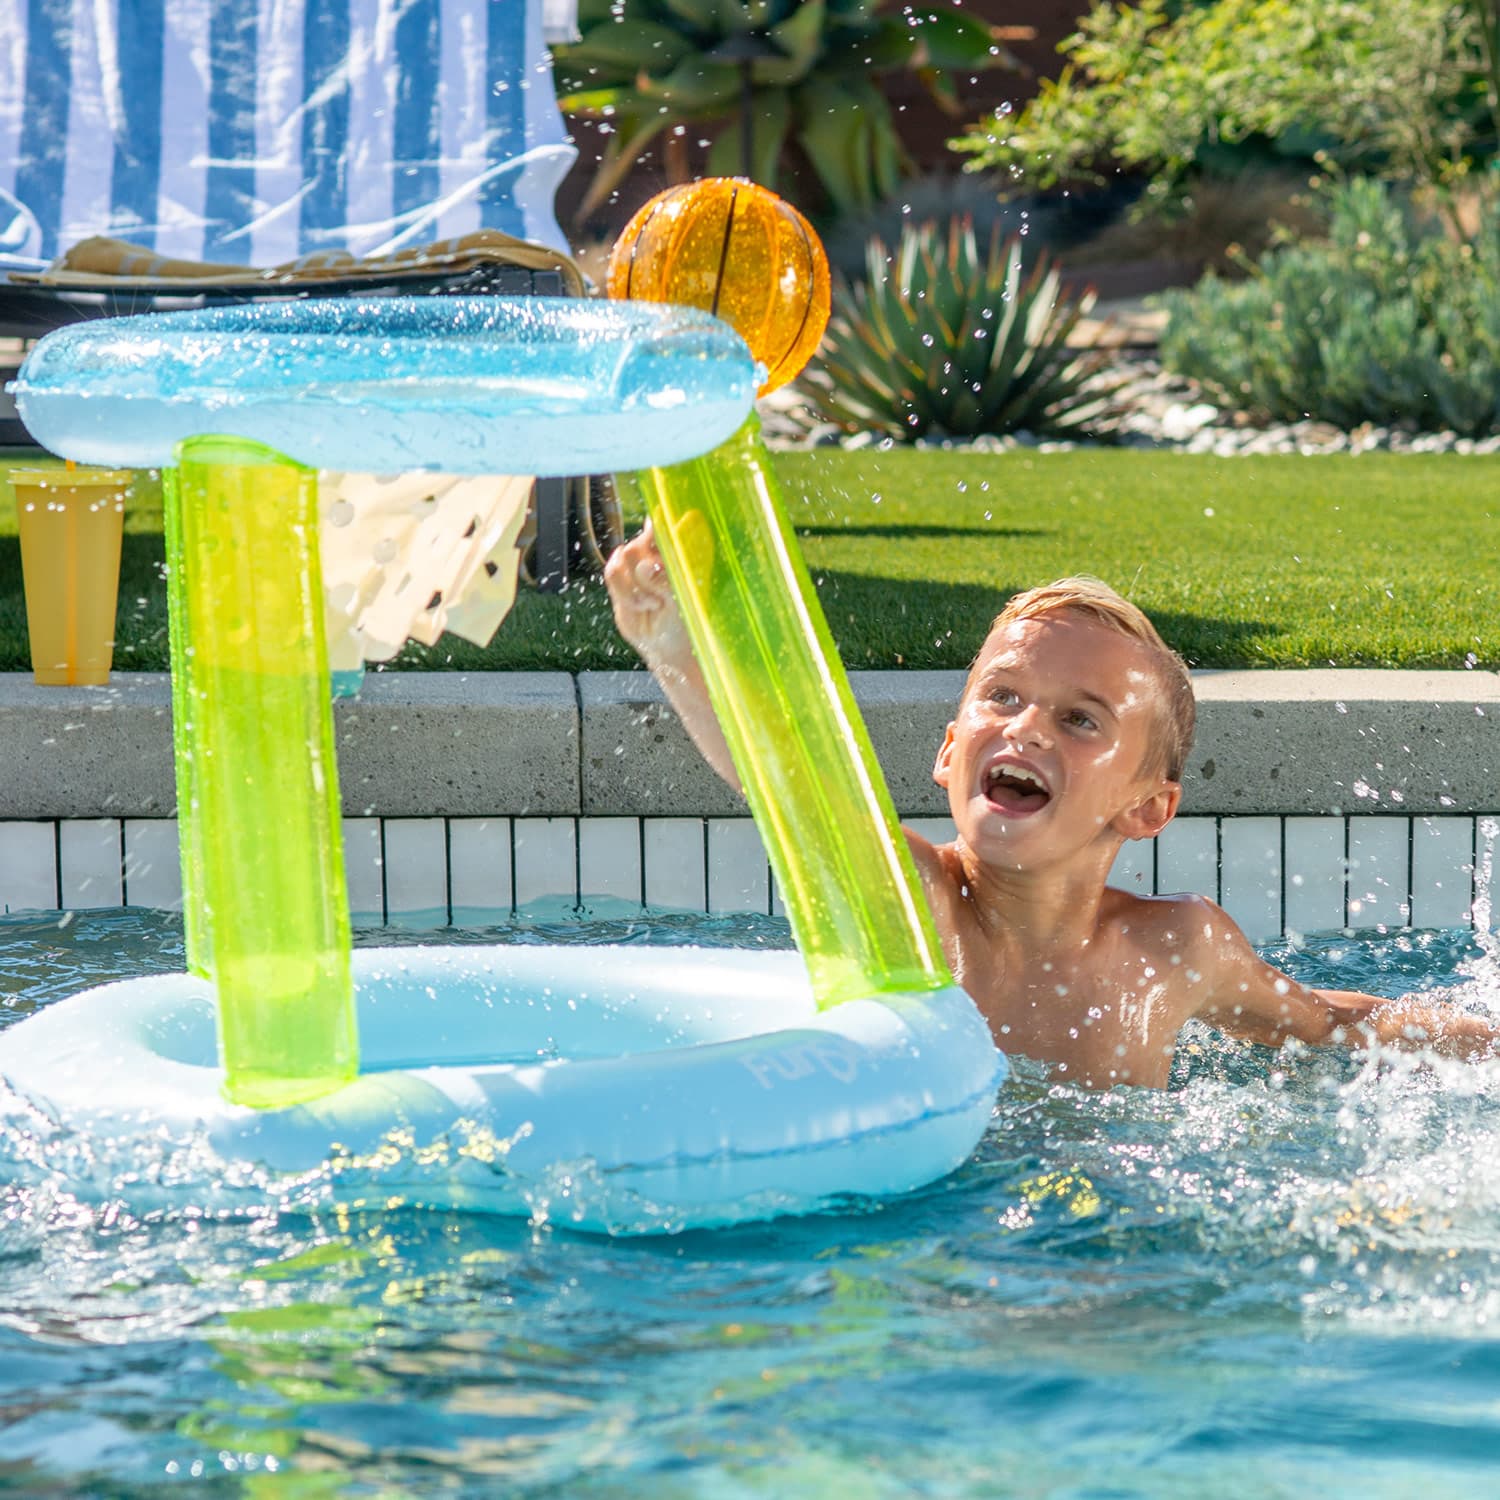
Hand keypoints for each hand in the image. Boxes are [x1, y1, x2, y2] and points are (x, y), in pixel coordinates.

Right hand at [603, 521, 691, 668]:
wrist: (665, 644)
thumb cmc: (683, 620)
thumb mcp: (678, 600)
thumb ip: (663, 580)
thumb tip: (645, 565)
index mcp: (682, 549)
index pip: (668, 524)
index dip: (659, 521)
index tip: (655, 523)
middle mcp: (660, 550)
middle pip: (639, 544)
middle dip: (644, 574)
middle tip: (659, 598)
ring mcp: (639, 561)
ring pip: (623, 557)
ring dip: (635, 588)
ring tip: (653, 604)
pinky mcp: (621, 575)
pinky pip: (612, 572)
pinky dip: (625, 594)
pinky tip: (641, 605)